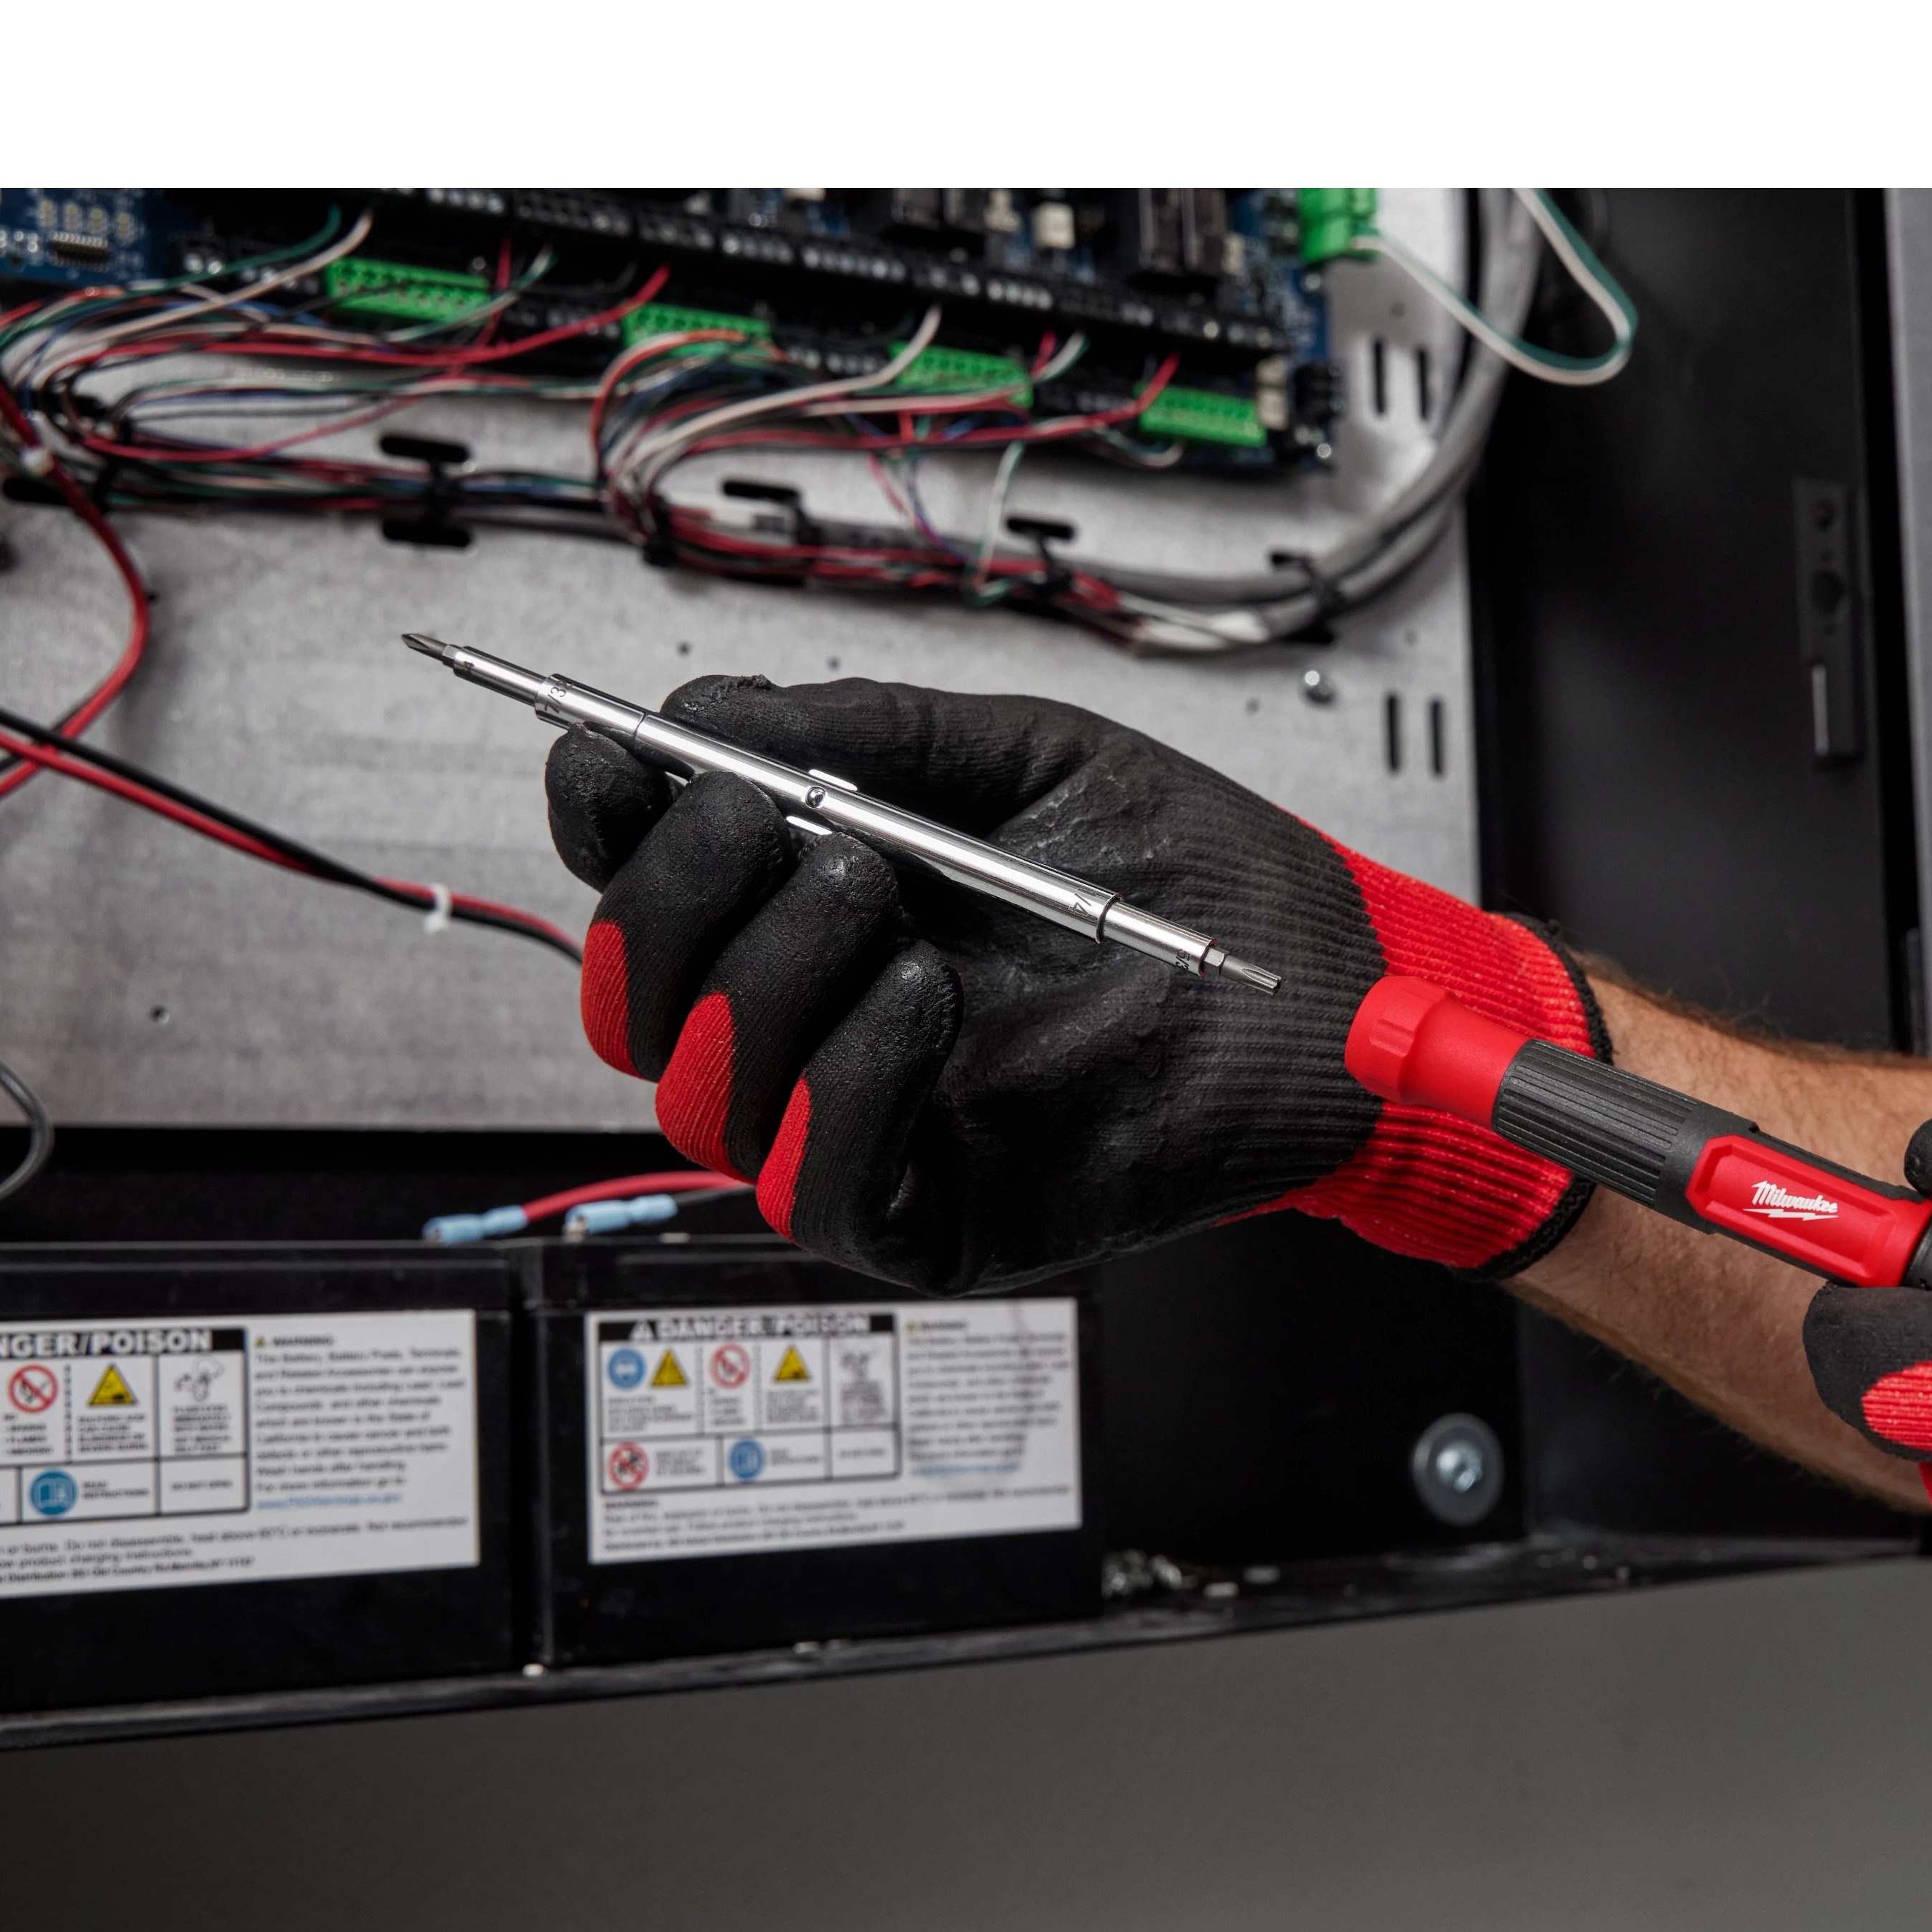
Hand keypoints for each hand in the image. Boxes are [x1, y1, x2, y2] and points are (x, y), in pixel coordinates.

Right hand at [545, 676, 1602, 1291]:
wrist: (1326, 980)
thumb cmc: (1196, 875)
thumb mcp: (1032, 762)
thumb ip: (872, 734)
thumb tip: (709, 712)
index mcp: (821, 912)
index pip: (647, 893)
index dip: (605, 831)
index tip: (614, 765)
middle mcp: (821, 1026)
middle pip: (640, 1004)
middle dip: (674, 902)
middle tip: (768, 824)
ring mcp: (870, 1129)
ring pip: (703, 1099)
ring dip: (762, 981)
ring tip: (877, 894)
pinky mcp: (935, 1219)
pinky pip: (817, 1189)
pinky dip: (843, 1086)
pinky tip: (923, 999)